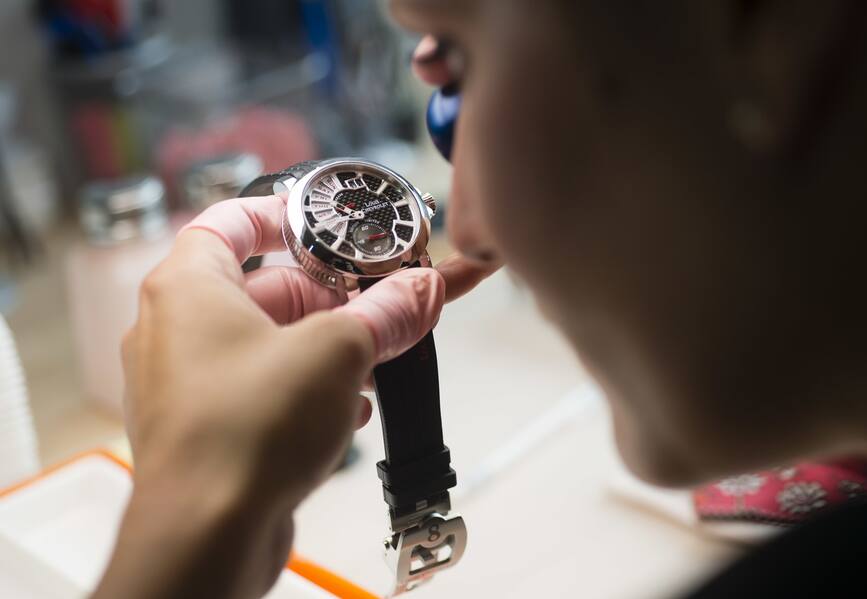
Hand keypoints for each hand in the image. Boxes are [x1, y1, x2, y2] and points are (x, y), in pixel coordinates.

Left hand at [95, 194, 483, 598]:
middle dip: (332, 298)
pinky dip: (308, 390)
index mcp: (190, 286)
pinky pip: (265, 389)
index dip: (286, 215)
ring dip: (327, 349)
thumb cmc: (242, 434)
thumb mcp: (337, 352)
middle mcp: (178, 329)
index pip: (233, 219)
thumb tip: (422, 290)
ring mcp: (189, 381)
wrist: (206, 536)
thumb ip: (386, 312)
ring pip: (272, 343)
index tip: (330, 224)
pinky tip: (350, 410)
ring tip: (374, 362)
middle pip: (268, 287)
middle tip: (380, 302)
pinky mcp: (209, 427)